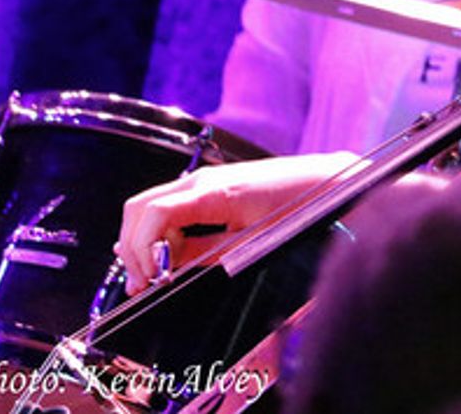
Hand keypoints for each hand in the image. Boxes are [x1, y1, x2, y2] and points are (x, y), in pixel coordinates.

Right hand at [114, 151, 359, 294]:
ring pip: (151, 204)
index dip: (140, 250)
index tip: (147, 279)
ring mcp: (205, 179)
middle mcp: (202, 180)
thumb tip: (167, 270)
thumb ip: (203, 255)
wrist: (327, 181)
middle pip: (139, 207)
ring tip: (155, 272)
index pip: (150, 214)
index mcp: (212, 192)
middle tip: (142, 282)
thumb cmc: (297, 209)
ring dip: (144, 237)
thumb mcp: (248, 243)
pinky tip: (170, 252)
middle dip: (133, 246)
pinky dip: (161, 228)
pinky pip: (171, 203)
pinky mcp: (213, 184)